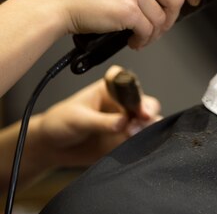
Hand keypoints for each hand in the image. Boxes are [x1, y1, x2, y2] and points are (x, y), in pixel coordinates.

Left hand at [31, 66, 161, 167]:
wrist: (52, 148)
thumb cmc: (60, 123)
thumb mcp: (78, 119)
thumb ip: (101, 121)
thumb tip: (123, 122)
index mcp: (110, 89)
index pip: (130, 84)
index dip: (137, 92)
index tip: (138, 106)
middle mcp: (122, 103)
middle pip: (145, 103)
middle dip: (147, 112)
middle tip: (140, 122)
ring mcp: (126, 121)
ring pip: (148, 122)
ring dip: (146, 128)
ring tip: (132, 135)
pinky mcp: (125, 139)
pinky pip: (141, 140)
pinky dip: (143, 143)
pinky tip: (137, 146)